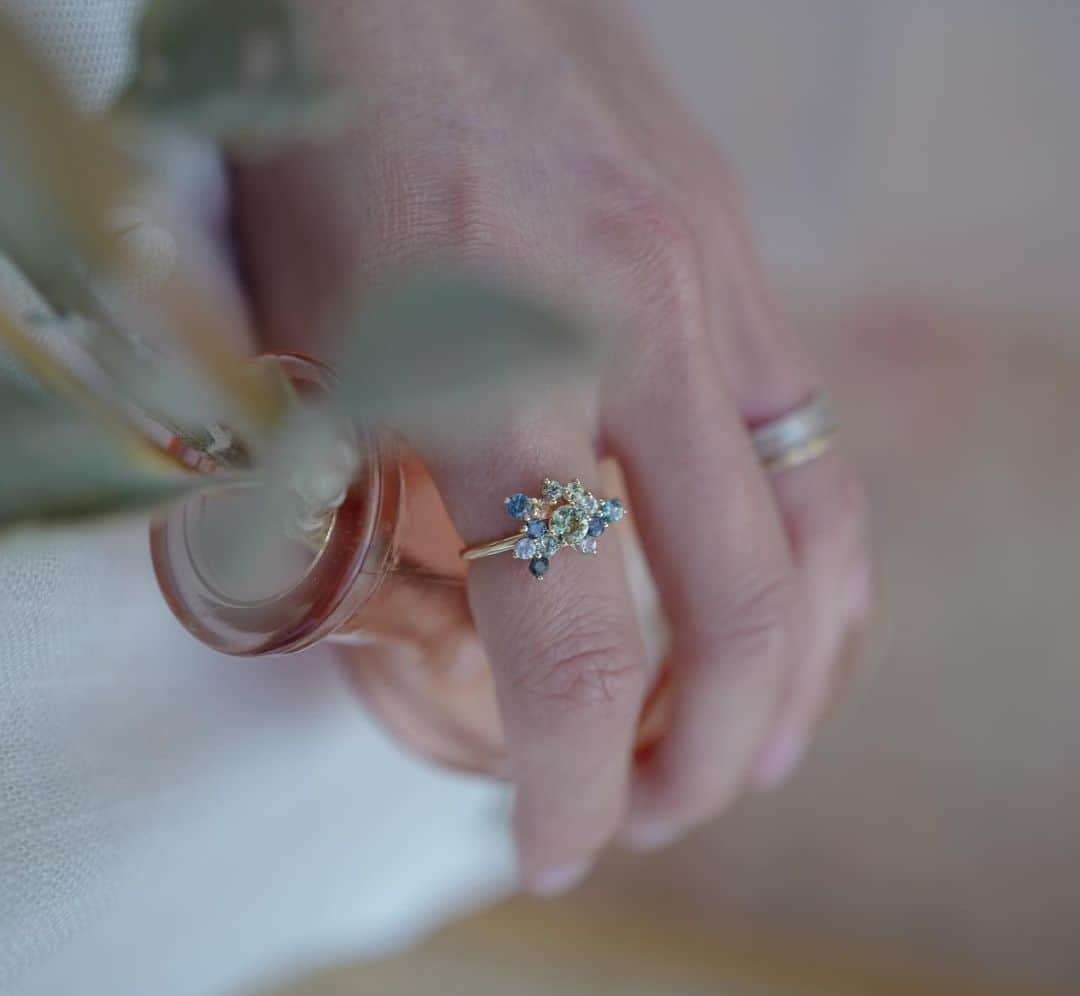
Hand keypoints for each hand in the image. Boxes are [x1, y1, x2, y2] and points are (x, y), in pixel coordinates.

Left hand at [233, 0, 872, 892]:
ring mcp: (713, 285)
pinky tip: (790, 610)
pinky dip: (816, 558)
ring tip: (753, 752)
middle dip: (705, 750)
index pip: (573, 639)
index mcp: (494, 371)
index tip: (556, 847)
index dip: (574, 779)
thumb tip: (428, 624)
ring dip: (795, 670)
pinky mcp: (741, 254)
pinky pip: (817, 439)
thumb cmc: (327, 150)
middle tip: (659, 812)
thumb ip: (368, 494)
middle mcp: (636, 335)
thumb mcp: (305, 344)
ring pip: (815, 527)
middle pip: (735, 605)